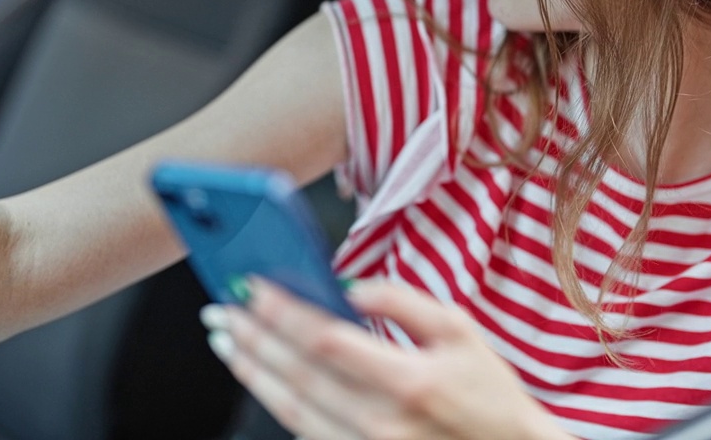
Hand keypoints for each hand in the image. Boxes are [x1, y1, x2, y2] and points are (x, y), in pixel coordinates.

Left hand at [200, 278, 571, 439]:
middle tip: (221, 309)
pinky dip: (275, 402)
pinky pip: (305, 432)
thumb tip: (348, 285)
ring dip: (252, 371)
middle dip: (253, 337)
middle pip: (298, 374)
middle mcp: (383, 423)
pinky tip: (260, 377)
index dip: (283, 310)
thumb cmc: (489, 395)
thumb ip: (404, 301)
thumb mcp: (462, 332)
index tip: (252, 286)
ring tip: (226, 341)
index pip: (327, 339)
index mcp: (411, 382)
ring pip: (291, 409)